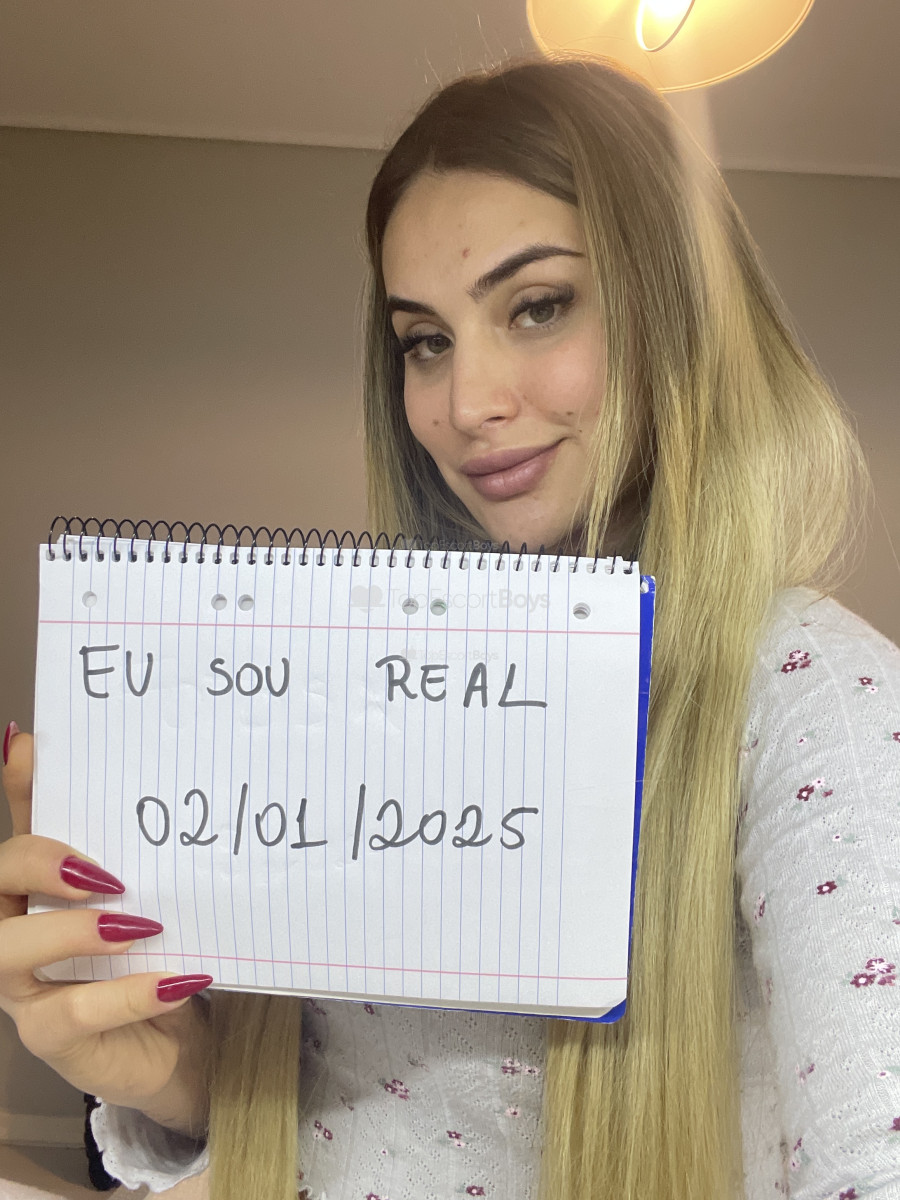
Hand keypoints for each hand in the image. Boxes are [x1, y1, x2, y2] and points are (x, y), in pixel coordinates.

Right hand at [0, 724, 211, 1135]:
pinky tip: (177, 980)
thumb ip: (124, 844)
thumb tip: (105, 772)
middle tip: (103, 869)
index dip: (17, 789)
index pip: (15, 833)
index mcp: (34, 889)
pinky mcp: (52, 1039)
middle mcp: (13, 932)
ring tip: (138, 925)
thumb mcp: (144, 895)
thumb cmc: (150, 955)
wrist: (178, 1042)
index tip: (27, 747)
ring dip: (71, 931)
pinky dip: (127, 994)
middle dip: (36, 863)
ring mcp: (23, 989)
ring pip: (7, 953)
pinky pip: (71, 1015)